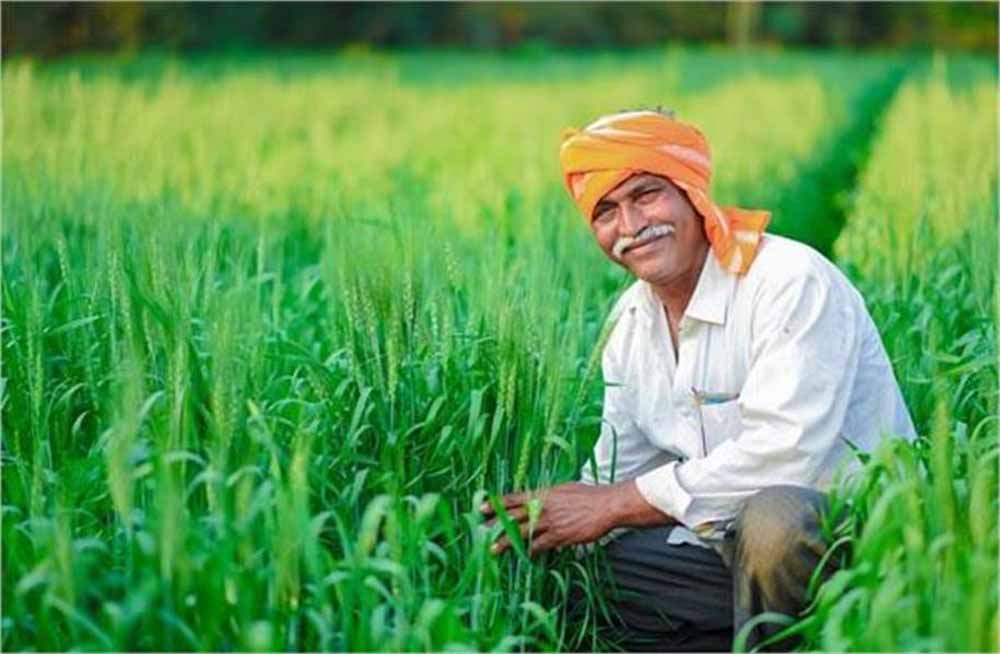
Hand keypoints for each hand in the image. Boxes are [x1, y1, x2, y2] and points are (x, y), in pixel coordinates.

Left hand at [480, 482, 618, 556]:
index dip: (496, 504)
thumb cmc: (587, 495)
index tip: (481, 508)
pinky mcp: (560, 537)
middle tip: (479, 532)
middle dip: (495, 525)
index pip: (513, 498)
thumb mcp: (564, 489)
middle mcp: (542, 508)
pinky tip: (523, 555)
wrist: (606, 506)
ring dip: (506, 543)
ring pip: (522, 534)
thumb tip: (537, 498)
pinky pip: (540, 546)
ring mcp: (550, 523)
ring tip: (493, 550)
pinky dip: (531, 551)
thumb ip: (548, 495)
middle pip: (513, 517)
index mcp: (542, 494)